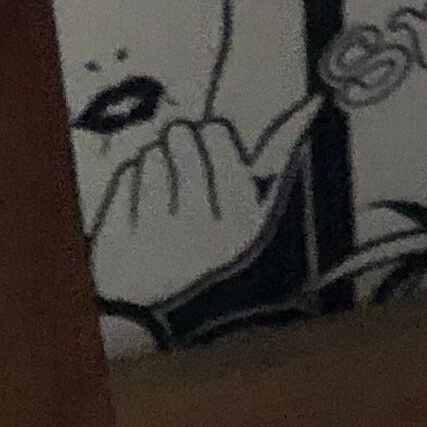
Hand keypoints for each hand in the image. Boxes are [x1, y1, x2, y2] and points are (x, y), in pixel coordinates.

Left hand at [87, 104, 310, 312]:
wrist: (164, 320)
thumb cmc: (219, 262)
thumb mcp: (259, 223)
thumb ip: (280, 164)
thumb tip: (310, 105)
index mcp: (242, 220)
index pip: (218, 136)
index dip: (213, 138)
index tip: (211, 146)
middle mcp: (199, 225)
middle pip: (182, 139)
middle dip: (182, 142)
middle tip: (182, 158)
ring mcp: (152, 234)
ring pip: (151, 155)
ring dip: (156, 161)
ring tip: (163, 185)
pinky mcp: (116, 241)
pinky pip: (125, 180)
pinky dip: (132, 183)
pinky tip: (141, 202)